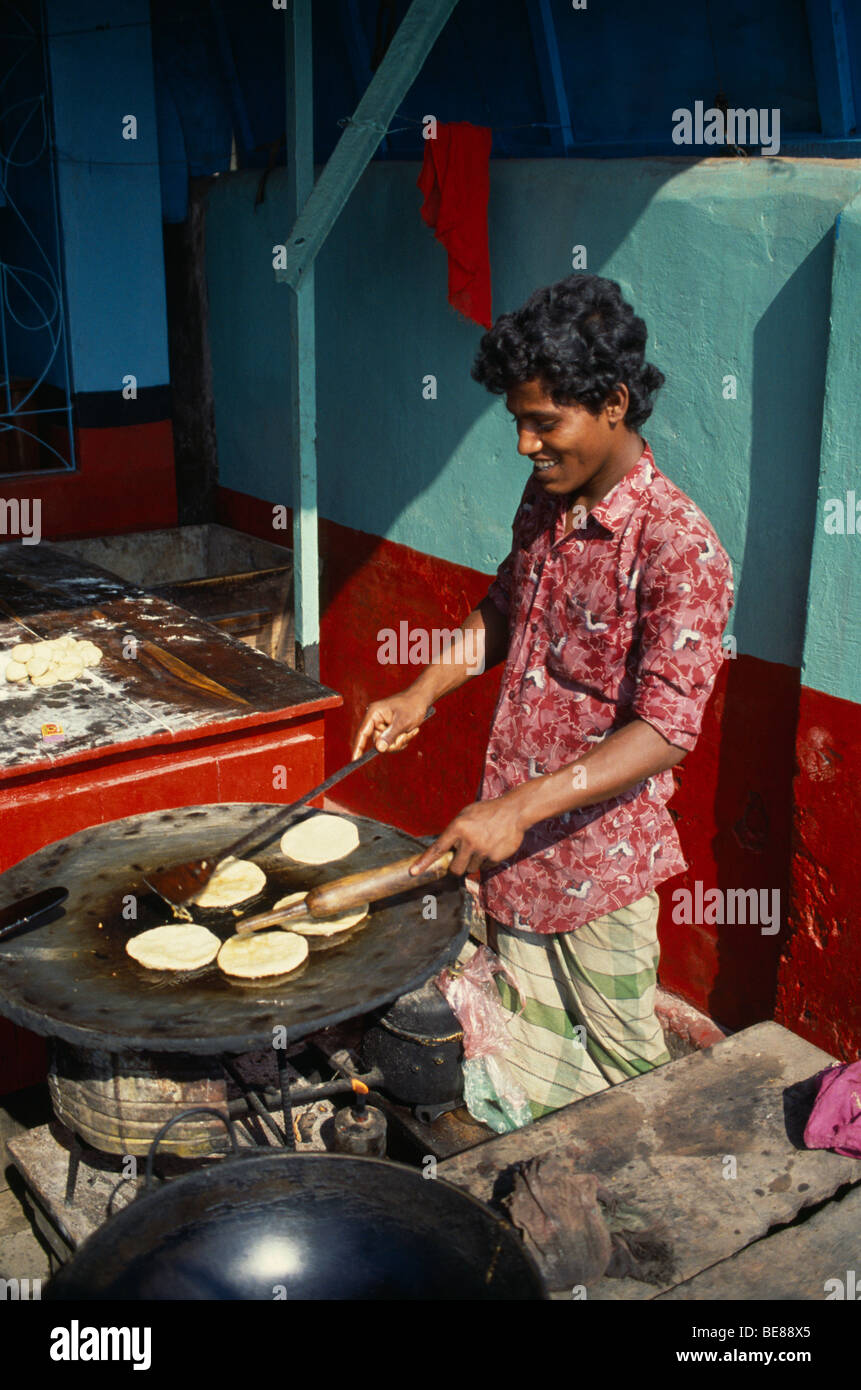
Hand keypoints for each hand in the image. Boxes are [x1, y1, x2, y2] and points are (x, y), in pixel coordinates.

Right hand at [352, 691, 429, 758]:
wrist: (422, 699)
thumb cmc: (412, 706)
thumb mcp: (402, 722)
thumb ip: (390, 735)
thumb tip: (379, 749)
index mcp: (374, 714)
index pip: (362, 733)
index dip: (358, 747)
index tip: (354, 760)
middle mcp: (376, 719)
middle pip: (378, 742)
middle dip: (394, 743)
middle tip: (405, 736)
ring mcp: (382, 725)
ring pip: (387, 744)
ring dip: (400, 741)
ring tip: (410, 730)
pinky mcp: (389, 729)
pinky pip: (392, 742)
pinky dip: (402, 739)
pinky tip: (410, 730)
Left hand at [410, 797, 527, 876]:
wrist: (514, 811)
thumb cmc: (487, 811)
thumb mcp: (467, 814)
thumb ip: (455, 831)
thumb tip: (445, 849)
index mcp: (458, 827)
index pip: (437, 849)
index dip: (424, 862)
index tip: (413, 873)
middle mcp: (468, 841)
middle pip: (455, 869)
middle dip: (457, 868)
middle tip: (462, 859)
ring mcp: (482, 850)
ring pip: (471, 869)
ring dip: (474, 862)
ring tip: (483, 845)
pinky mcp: (494, 857)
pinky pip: (485, 867)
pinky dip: (487, 861)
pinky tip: (493, 846)